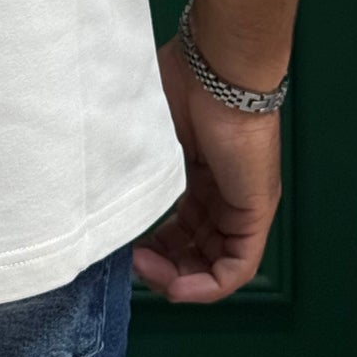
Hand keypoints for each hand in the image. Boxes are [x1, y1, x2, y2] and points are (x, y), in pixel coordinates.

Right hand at [132, 35, 281, 302]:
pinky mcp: (255, 211)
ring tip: (145, 269)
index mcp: (200, 171)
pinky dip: (208, 286)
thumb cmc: (180, 83)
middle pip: (197, 248)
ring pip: (215, 263)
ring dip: (179, 277)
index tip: (125, 245)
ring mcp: (242, 203)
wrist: (217, 67)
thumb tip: (101, 171)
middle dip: (163, 265)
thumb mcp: (150, 127)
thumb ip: (136, 155)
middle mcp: (223, 192)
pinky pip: (237, 266)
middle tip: (131, 262)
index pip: (182, 224)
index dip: (155, 243)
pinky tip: (176, 288)